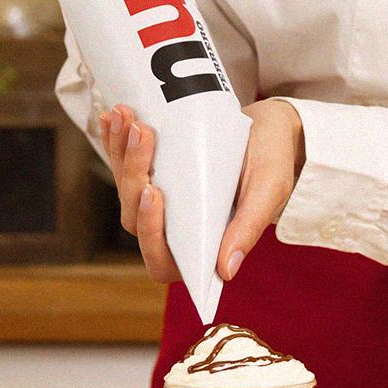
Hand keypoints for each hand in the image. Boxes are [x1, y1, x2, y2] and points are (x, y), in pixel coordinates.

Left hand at [100, 99, 305, 284]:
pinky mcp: (154, 174)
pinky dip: (116, 140)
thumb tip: (226, 271)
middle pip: (135, 216)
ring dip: (121, 153)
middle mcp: (176, 229)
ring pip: (126, 187)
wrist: (270, 126)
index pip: (162, 261)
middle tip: (144, 132)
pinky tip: (114, 116)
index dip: (150, 233)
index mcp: (203, 247)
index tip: (154, 192)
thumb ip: (248, 228)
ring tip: (128, 116)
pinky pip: (125, 164)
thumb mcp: (268, 192)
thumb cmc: (273, 162)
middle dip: (133, 173)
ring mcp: (161, 202)